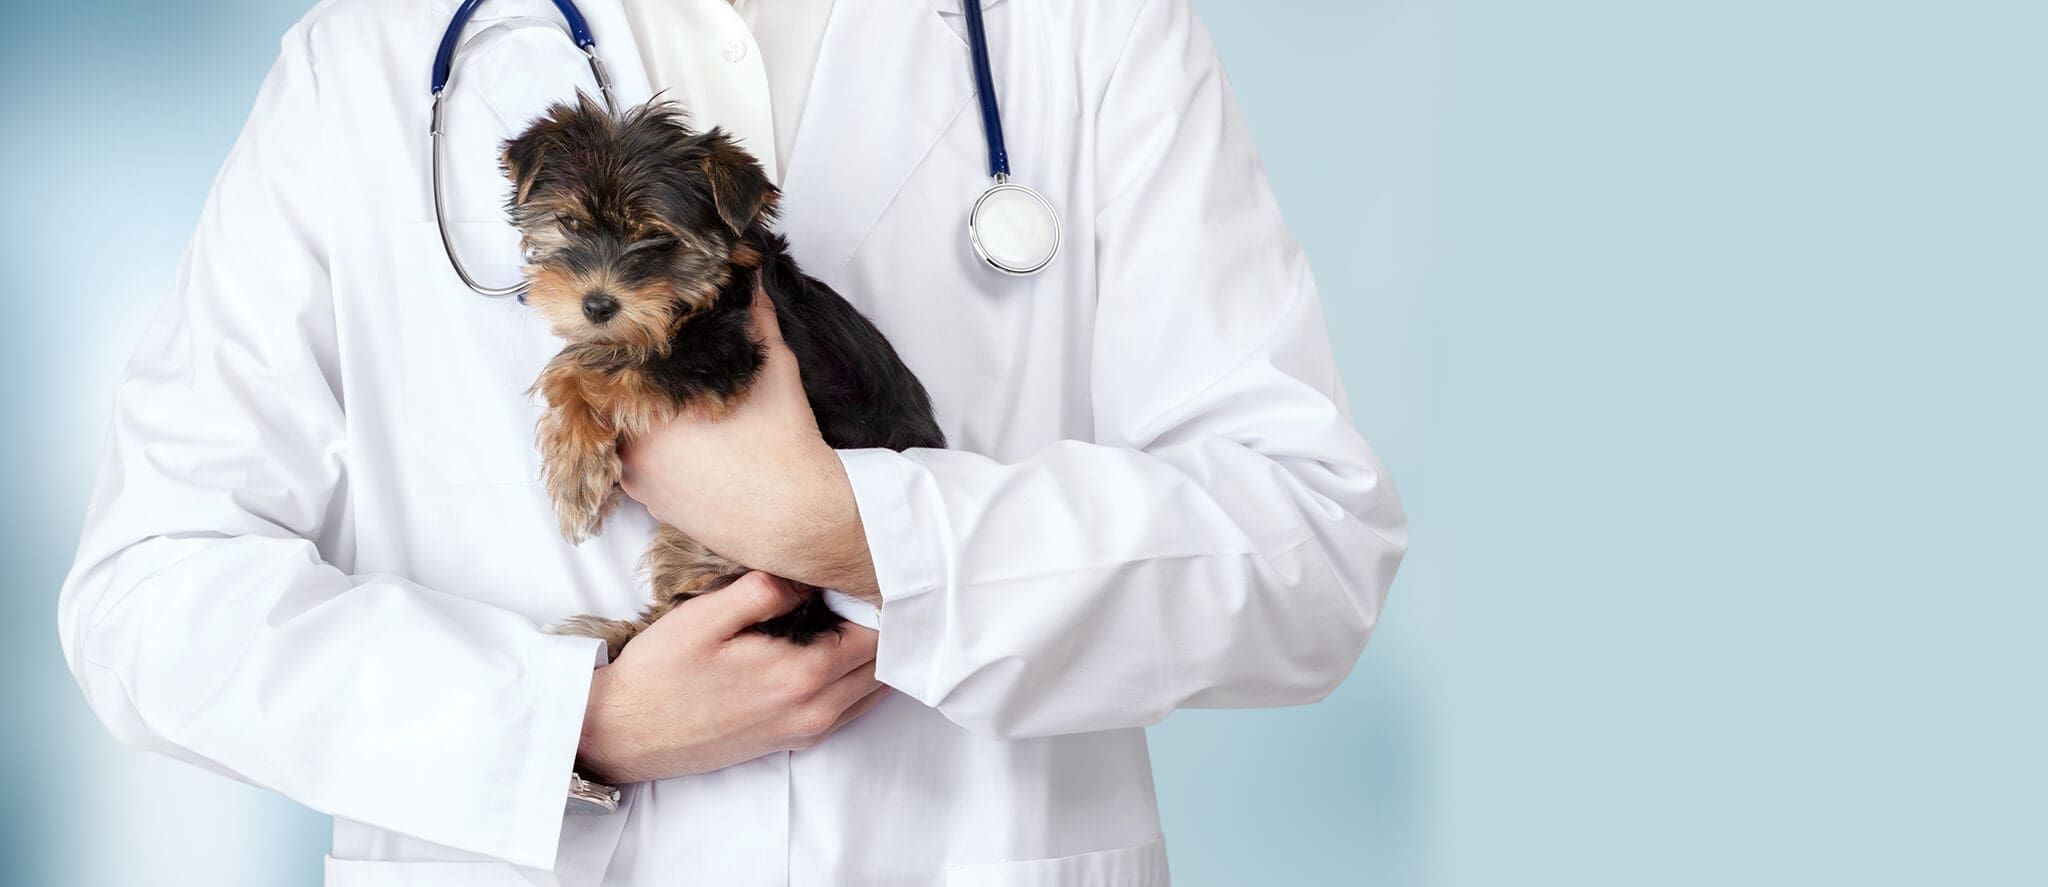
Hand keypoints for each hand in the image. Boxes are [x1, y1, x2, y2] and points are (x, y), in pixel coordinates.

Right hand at [575, 573, 887, 783]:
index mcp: (801, 676)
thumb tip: (810, 576)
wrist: (625, 733)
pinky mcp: (792, 741)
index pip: (876, 636)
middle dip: (882, 628)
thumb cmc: (660, 674)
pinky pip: (848, 710)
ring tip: (849, 617)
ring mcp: (805, 731)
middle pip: (882, 666)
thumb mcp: (706, 617)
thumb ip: (765, 590)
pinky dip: (855, 680)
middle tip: (860, 591)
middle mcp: (814, 711)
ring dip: (871, 655)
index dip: (876, 602)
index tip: (860, 574)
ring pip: (871, 691)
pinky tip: (830, 650)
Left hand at [619, 281, 881, 602]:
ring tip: (669, 405)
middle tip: (658, 369)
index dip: (628, 348)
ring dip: (637, 421)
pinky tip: (679, 443)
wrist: (800, 520)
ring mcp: (639, 481)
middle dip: (631, 384)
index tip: (644, 337)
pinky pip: (634, 469)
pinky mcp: (652, 507)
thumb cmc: (786, 444)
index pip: (615, 364)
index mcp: (653, 407)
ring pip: (621, 436)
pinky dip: (649, 454)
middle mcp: (633, 446)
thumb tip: (752, 275)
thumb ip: (755, 319)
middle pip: (613, 401)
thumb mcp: (773, 369)